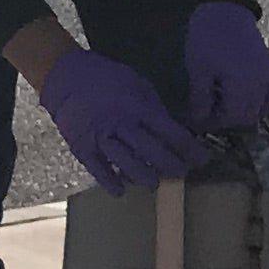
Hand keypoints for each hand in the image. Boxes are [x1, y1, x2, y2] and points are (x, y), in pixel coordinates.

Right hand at [36, 50, 207, 193]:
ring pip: (126, 162)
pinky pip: (98, 169)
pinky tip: (120, 191)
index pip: (170, 132)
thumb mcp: (138, 85)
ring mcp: (101, 136)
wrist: (67, 77)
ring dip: (144, 176)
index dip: (189, 148)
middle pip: (151, 150)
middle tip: (182, 173)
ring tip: (155, 184)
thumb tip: (176, 129)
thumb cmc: (108, 79)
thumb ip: (154, 108)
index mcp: (139, 106)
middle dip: (170, 164)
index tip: (202, 158)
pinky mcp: (82, 146)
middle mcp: (122, 123)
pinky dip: (109, 182)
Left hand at [185, 0, 268, 129]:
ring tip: (226, 107)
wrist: (227, 9)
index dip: (215, 124)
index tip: (199, 119)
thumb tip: (199, 122)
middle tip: (210, 114)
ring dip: (245, 113)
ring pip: (263, 109)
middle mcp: (261, 85)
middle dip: (229, 121)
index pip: (233, 118)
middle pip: (249, 118)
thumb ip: (201, 99)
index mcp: (242, 85)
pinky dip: (261, 103)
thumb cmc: (208, 38)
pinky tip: (246, 99)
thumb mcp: (199, 69)